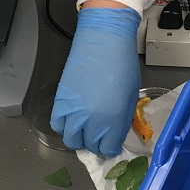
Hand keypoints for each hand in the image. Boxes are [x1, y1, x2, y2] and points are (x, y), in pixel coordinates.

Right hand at [51, 6, 141, 156]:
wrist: (104, 40)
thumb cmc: (123, 64)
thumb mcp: (132, 96)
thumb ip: (123, 119)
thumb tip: (116, 133)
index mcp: (113, 120)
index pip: (107, 149)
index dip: (110, 147)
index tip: (112, 142)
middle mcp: (91, 120)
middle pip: (89, 146)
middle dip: (95, 143)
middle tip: (100, 134)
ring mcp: (73, 111)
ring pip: (70, 139)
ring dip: (79, 137)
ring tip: (85, 128)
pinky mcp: (60, 100)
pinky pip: (57, 124)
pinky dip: (64, 126)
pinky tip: (72, 119)